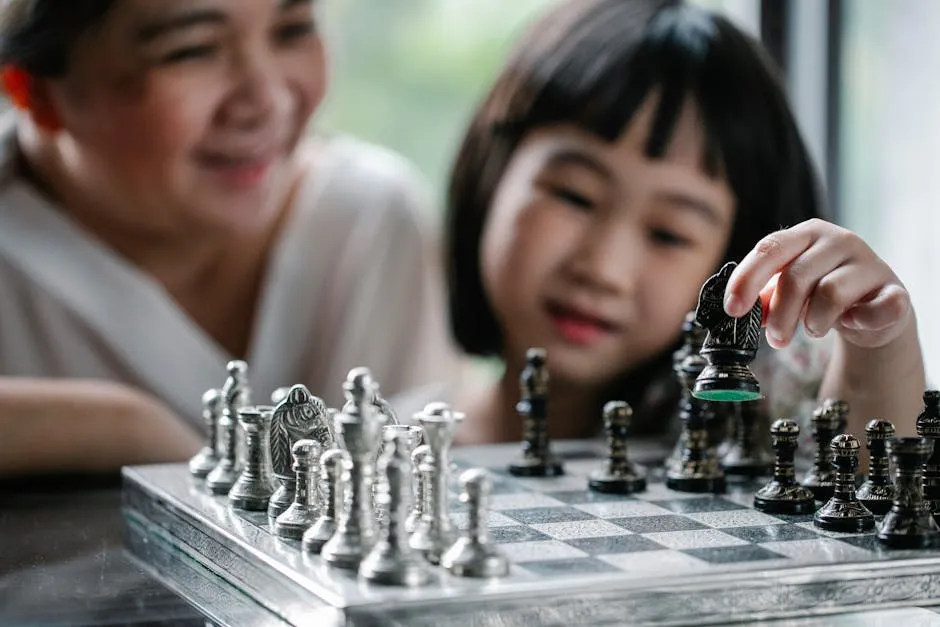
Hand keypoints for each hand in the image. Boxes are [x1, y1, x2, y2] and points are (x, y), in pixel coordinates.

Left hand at [722, 218, 911, 349]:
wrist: (875, 306)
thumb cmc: (823, 292)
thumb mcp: (790, 290)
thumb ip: (764, 297)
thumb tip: (738, 312)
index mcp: (805, 235)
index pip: (769, 249)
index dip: (746, 280)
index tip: (732, 310)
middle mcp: (838, 241)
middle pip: (796, 277)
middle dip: (779, 314)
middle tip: (775, 340)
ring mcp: (868, 263)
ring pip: (830, 293)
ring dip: (814, 322)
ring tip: (812, 329)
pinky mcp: (895, 290)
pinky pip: (877, 308)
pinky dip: (859, 321)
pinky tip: (851, 323)